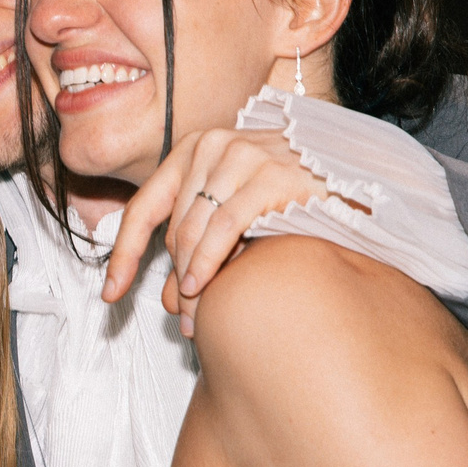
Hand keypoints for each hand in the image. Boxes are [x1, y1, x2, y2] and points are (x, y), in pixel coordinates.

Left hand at [101, 127, 363, 335]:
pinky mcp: (269, 173)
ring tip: (194, 319)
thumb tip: (168, 299)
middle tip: (182, 322)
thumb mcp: (236, 216)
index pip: (145, 208)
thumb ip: (199, 244)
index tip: (110, 295)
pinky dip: (206, 261)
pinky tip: (201, 288)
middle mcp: (213, 144)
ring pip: (192, 230)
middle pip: (173, 227)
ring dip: (189, 281)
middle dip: (172, 280)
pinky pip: (223, 226)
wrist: (357, 181)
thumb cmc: (294, 203)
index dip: (123, 255)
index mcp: (194, 150)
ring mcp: (241, 155)